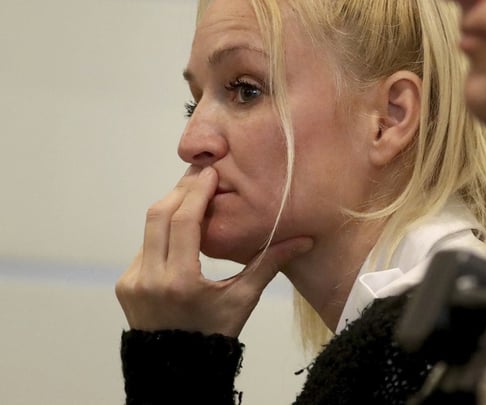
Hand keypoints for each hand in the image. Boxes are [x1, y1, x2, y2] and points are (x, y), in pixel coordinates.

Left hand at [115, 167, 312, 336]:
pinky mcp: (124, 285)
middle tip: (202, 174)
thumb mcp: (244, 299)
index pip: (183, 221)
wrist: (177, 368)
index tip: (211, 171)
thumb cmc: (216, 333)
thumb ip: (270, 263)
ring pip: (148, 229)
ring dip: (171, 208)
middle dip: (181, 190)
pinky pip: (144, 248)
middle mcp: (150, 278)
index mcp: (181, 281)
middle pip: (159, 216)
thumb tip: (306, 239)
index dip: (196, 191)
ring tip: (193, 195)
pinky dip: (162, 232)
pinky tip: (181, 229)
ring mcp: (133, 281)